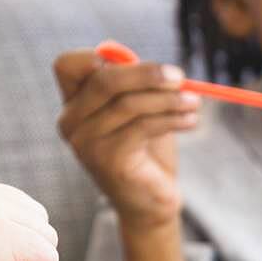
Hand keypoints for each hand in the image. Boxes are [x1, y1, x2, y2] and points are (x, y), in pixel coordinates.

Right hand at [54, 49, 200, 230]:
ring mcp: (86, 143)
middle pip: (103, 81)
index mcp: (73, 105)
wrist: (151, 204)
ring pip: (128, 105)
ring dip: (168, 100)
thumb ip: (138, 85)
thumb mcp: (142, 112)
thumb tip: (149, 64)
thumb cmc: (147, 154)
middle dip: (146, 74)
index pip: (67, 66)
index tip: (137, 61)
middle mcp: (71, 123)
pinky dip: (172, 119)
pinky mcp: (108, 160)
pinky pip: (142, 127)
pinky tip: (191, 120)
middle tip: (180, 76)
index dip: (96, 56)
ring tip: (194, 102)